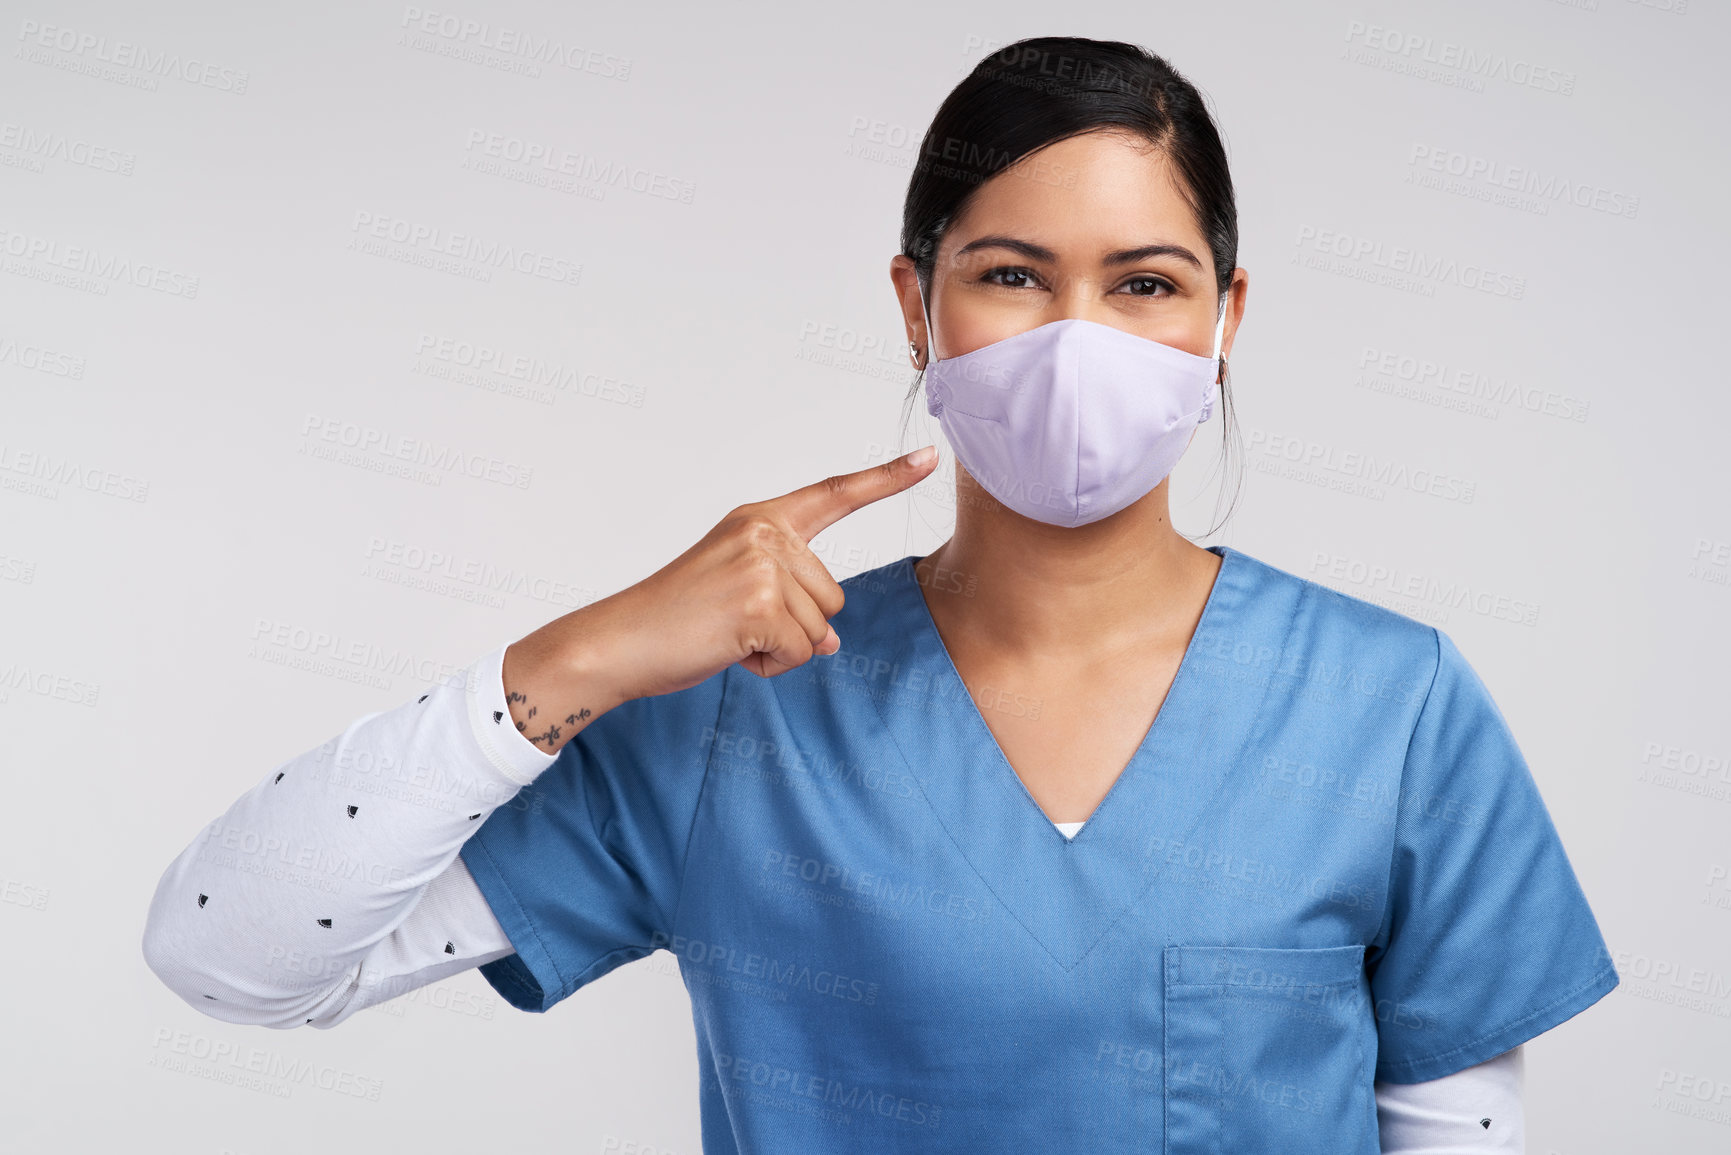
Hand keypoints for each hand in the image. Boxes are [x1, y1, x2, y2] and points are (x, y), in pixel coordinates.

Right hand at [574, 445, 938, 702]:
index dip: (887, 477)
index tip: (930, 457)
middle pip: (833, 596)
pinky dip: (769, 666)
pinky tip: (728, 650)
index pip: (835, 494)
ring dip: (780, 648)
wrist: (620, 641)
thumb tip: (830, 640)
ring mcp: (763, 566)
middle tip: (733, 623)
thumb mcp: (740, 593)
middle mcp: (765, 533)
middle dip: (795, 626)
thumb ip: (791, 600)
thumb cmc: (676, 619)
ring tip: (727, 634)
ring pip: (819, 628)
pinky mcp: (760, 604)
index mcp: (760, 519)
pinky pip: (799, 653)